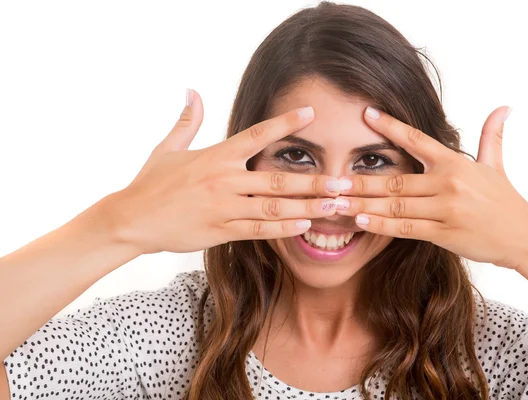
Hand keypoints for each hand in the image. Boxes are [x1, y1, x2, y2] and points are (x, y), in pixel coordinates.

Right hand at [108, 89, 341, 254]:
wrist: (131, 220)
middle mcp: (224, 180)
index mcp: (216, 156)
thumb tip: (192, 92)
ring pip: (273, 208)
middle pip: (276, 180)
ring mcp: (224, 208)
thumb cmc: (150, 183)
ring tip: (334, 206)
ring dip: (306, 207)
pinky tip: (304, 226)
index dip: (284, 123)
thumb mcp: (167, 149)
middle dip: (313, 181)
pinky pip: (257, 231)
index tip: (311, 113)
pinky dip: (282, 229)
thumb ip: (187, 121)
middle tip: (343, 182)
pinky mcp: (220, 232)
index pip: (256, 135)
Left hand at [335, 106, 527, 269]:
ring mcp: (445, 209)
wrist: (526, 237)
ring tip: (335, 202)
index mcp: (455, 163)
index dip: (391, 127)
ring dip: (362, 204)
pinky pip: (406, 229)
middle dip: (360, 180)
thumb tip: (504, 106)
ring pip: (395, 206)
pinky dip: (381, 224)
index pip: (417, 140)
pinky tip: (359, 220)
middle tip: (330, 178)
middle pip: (395, 180)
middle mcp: (448, 183)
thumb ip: (492, 136)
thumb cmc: (506, 201)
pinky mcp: (444, 233)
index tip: (367, 114)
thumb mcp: (497, 165)